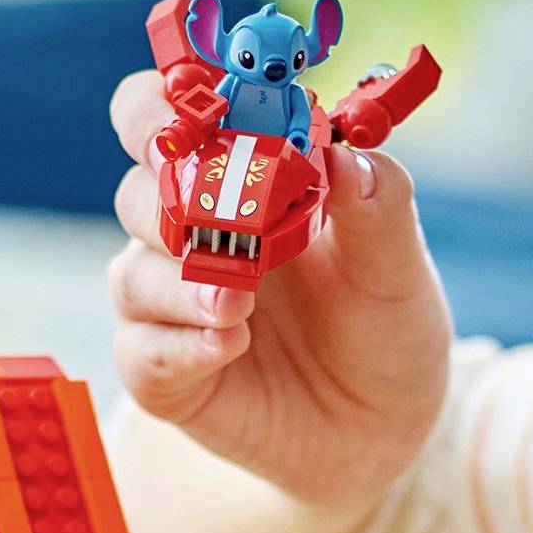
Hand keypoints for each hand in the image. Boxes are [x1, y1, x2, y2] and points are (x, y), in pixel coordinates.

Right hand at [107, 69, 449, 507]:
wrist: (384, 429)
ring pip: (133, 273)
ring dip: (181, 281)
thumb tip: (343, 153)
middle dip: (170, 194)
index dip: (162, 103)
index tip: (198, 108)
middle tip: (220, 209)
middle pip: (137, 188)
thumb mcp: (399, 265)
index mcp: (237, 181)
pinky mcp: (167, 374)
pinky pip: (143, 352)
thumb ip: (377, 204)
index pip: (165, 117)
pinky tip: (230, 344)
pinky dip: (181, 346)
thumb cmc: (384, 327)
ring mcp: (171, 306)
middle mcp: (192, 235)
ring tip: (240, 299)